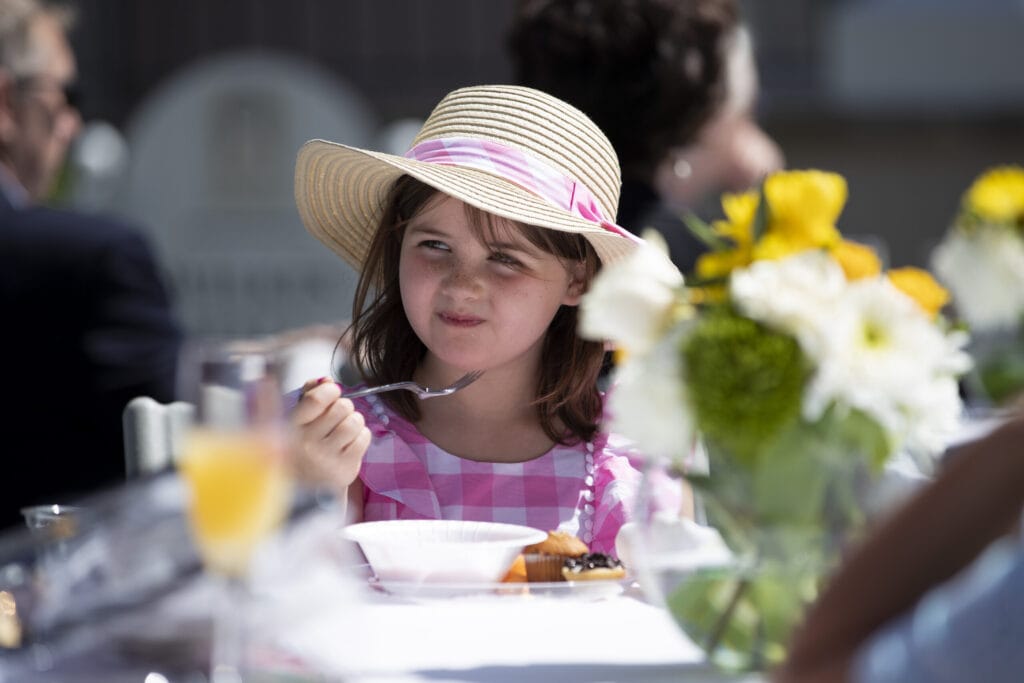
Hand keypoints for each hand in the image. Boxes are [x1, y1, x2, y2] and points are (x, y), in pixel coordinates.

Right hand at [290, 377, 370, 496]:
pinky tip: (351, 442)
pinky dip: (362, 436)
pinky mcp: (344, 469)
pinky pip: (364, 438)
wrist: (308, 489)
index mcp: (290, 428)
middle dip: (344, 407)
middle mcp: (306, 444)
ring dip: (354, 421)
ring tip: (346, 428)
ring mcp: (325, 458)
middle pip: (341, 407)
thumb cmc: (304, 449)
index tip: (332, 392)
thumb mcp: (298, 422)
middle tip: (339, 415)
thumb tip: (326, 379)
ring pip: (354, 422)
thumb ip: (309, 396)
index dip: (330, 390)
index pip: (316, 399)